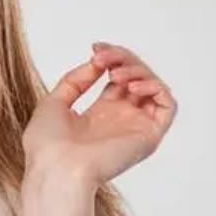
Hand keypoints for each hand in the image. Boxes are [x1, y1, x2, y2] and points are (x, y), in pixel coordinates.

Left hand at [21, 41, 177, 186]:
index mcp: (100, 114)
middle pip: (137, 77)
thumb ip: (75, 81)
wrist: (55, 168)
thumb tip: (96, 64)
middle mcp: (121, 120)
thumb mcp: (54, 103)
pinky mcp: (148, 136)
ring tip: (115, 73)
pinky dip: (155, 87)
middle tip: (102, 56)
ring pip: (154, 87)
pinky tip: (133, 86)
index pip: (118, 78)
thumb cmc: (48, 145)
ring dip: (138, 70)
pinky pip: (167, 105)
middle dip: (123, 58)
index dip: (112, 57)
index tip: (95, 47)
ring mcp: (136, 127)